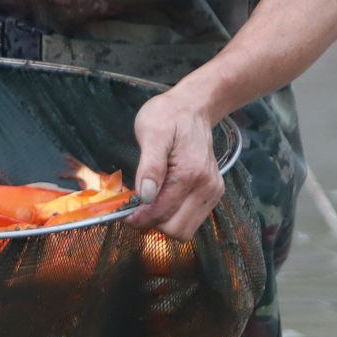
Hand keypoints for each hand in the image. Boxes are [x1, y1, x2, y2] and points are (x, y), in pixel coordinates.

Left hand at [127, 87, 224, 238]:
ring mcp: (212, 190)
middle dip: (152, 222)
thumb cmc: (169, 115)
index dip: (138, 217)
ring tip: (148, 204)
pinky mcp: (213, 192)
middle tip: (134, 207)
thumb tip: (145, 195)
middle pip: (175, 229)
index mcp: (190, 172)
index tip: (123, 213)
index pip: (162, 212)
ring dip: (164, 222)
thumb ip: (150, 165)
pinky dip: (175, 216)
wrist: (194, 106)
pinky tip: (163, 199)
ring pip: (185, 229)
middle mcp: (206, 186)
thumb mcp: (151, 132)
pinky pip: (192, 220)